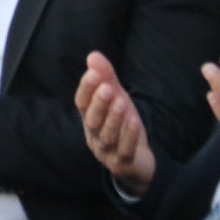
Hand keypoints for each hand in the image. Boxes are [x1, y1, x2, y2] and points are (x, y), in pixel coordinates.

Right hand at [74, 51, 155, 194]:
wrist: (138, 160)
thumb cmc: (122, 124)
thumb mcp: (116, 98)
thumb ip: (106, 78)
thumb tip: (93, 55)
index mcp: (89, 119)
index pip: (82, 103)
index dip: (86, 89)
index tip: (94, 73)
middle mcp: (94, 136)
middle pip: (92, 120)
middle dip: (99, 104)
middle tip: (106, 88)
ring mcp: (108, 152)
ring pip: (107, 136)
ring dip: (114, 119)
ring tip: (121, 102)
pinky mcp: (123, 164)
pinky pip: (124, 151)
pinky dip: (129, 137)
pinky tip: (134, 121)